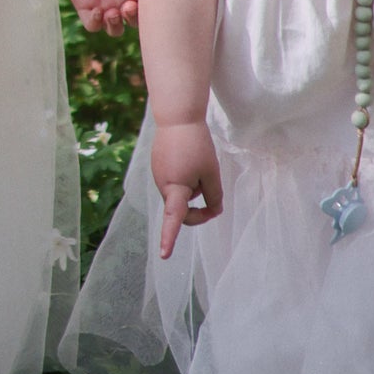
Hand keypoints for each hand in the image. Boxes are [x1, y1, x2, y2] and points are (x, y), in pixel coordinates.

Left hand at [56, 0, 140, 36]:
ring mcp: (103, 4)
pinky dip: (96, 23)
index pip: (146, 5)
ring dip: (116, 26)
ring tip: (112, 12)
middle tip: (127, 5)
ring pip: (115, 29)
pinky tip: (97, 10)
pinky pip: (92, 25)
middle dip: (133, 18)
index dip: (144, 5)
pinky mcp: (85, 6)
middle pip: (133, 22)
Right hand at [152, 121, 222, 258]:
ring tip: (199, 163)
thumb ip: (214, 195)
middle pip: (183, 208)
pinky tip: (189, 157)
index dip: (169, 238)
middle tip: (215, 199)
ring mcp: (158, 175)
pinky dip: (185, 177)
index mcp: (174, 189)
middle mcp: (162, 185)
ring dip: (193, 187)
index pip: (173, 219)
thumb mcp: (212, 172)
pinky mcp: (159, 167)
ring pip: (180, 193)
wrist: (177, 117)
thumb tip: (213, 209)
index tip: (165, 256)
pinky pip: (175, 181)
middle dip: (199, 206)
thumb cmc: (196, 145)